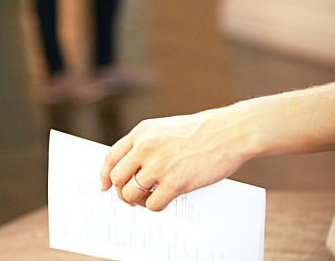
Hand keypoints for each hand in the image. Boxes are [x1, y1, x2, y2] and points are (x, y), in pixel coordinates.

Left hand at [99, 108, 250, 211]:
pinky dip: (156, 206)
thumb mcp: (167, 128)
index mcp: (143, 131)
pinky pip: (152, 205)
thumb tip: (129, 170)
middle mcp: (146, 147)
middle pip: (117, 179)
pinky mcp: (174, 183)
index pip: (111, 157)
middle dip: (122, 191)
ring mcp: (159, 165)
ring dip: (138, 201)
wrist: (230, 132)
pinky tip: (166, 198)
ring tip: (151, 197)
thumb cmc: (202, 131)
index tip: (104, 186)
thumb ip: (147, 145)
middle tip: (133, 196)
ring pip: (130, 194)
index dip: (105, 175)